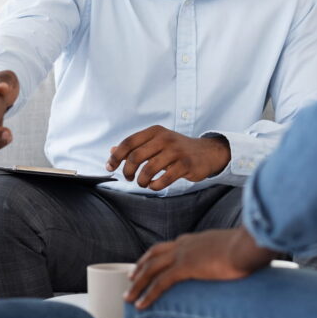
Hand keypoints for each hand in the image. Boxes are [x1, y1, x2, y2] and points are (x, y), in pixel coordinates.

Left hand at [105, 125, 230, 190]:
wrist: (206, 152)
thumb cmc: (176, 149)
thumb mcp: (156, 143)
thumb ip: (135, 147)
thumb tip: (112, 151)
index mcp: (154, 131)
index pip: (128, 142)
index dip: (116, 156)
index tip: (110, 167)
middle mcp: (164, 138)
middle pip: (136, 156)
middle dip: (127, 170)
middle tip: (128, 178)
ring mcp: (176, 151)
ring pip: (149, 169)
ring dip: (141, 181)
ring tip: (142, 183)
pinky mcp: (185, 165)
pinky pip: (164, 179)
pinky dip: (154, 185)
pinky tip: (154, 185)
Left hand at [125, 227, 274, 309]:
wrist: (249, 245)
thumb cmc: (248, 248)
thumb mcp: (233, 249)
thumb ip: (227, 255)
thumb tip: (233, 262)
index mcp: (195, 239)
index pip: (169, 246)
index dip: (155, 256)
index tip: (148, 264)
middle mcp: (185, 243)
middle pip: (154, 255)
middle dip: (140, 268)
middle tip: (130, 278)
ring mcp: (183, 254)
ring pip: (151, 269)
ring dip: (137, 284)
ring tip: (129, 298)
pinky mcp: (186, 267)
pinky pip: (160, 283)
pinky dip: (148, 294)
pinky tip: (141, 305)